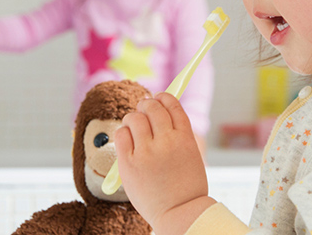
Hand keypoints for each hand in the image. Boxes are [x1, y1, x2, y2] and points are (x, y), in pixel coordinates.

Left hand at [115, 92, 215, 234]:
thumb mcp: (190, 155)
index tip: (159, 98)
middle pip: (152, 107)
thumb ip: (177, 134)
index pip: (172, 104)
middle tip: (144, 108)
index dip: (163, 97)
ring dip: (133, 118)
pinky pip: (121, 134)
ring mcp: (147, 152)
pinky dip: (123, 132)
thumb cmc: (186, 187)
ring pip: (134, 117)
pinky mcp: (129, 163)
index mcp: (185, 138)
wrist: (179, 213)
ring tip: (134, 126)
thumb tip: (159, 111)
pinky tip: (128, 140)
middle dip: (146, 104)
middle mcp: (166, 141)